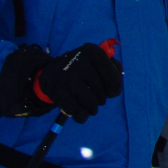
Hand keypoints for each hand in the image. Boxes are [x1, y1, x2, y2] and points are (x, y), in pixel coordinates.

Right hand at [0, 44, 122, 122]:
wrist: (52, 70)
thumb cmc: (83, 67)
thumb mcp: (98, 60)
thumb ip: (114, 70)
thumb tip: (115, 89)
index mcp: (94, 52)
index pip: (113, 77)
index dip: (115, 89)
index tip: (112, 92)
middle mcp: (80, 61)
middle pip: (101, 91)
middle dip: (102, 99)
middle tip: (97, 97)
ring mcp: (66, 76)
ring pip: (90, 102)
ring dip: (93, 108)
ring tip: (91, 106)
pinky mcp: (56, 90)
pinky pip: (75, 110)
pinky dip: (81, 115)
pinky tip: (81, 113)